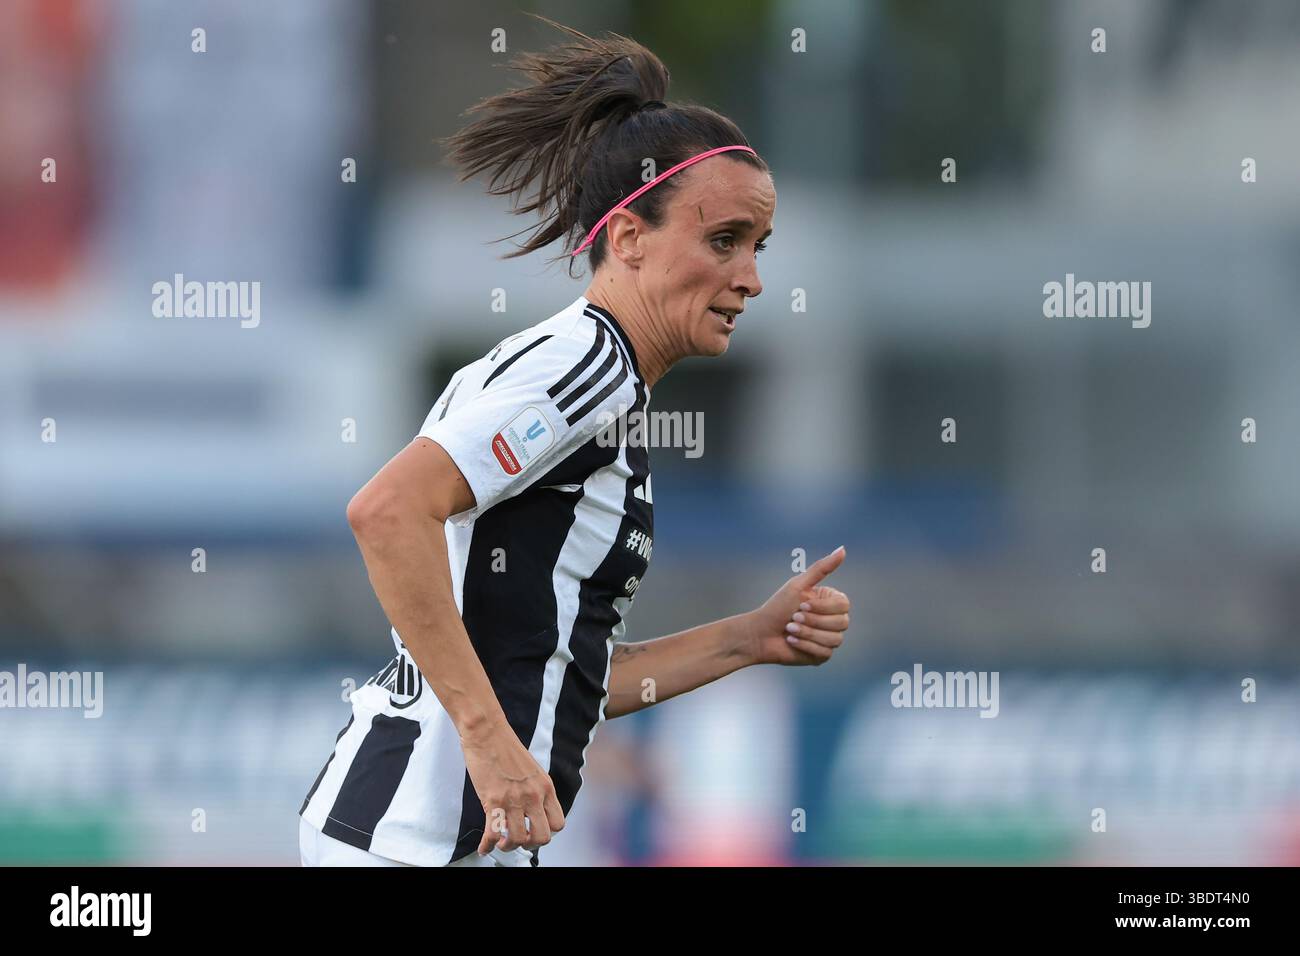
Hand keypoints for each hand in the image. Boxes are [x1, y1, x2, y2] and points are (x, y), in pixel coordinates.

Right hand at [460, 721, 565, 855]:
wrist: (487, 732)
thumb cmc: (506, 747)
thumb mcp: (532, 770)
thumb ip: (535, 790)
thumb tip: (530, 811)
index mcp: (546, 787)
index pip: (558, 823)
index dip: (546, 832)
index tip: (534, 831)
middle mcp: (533, 795)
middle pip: (542, 837)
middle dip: (530, 844)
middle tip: (520, 840)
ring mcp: (514, 799)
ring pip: (517, 839)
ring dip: (508, 846)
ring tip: (501, 842)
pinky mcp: (493, 800)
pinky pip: (492, 834)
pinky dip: (487, 846)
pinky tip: (484, 847)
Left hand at [745, 546, 850, 665]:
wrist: (759, 633)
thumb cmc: (777, 607)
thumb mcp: (798, 585)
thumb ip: (822, 568)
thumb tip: (843, 548)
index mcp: (830, 603)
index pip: (844, 605)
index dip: (823, 607)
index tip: (801, 604)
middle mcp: (833, 621)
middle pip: (842, 623)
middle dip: (813, 621)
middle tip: (792, 617)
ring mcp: (828, 639)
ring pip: (834, 639)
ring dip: (808, 633)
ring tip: (789, 629)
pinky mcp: (821, 656)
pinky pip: (825, 653)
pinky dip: (805, 646)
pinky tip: (791, 641)